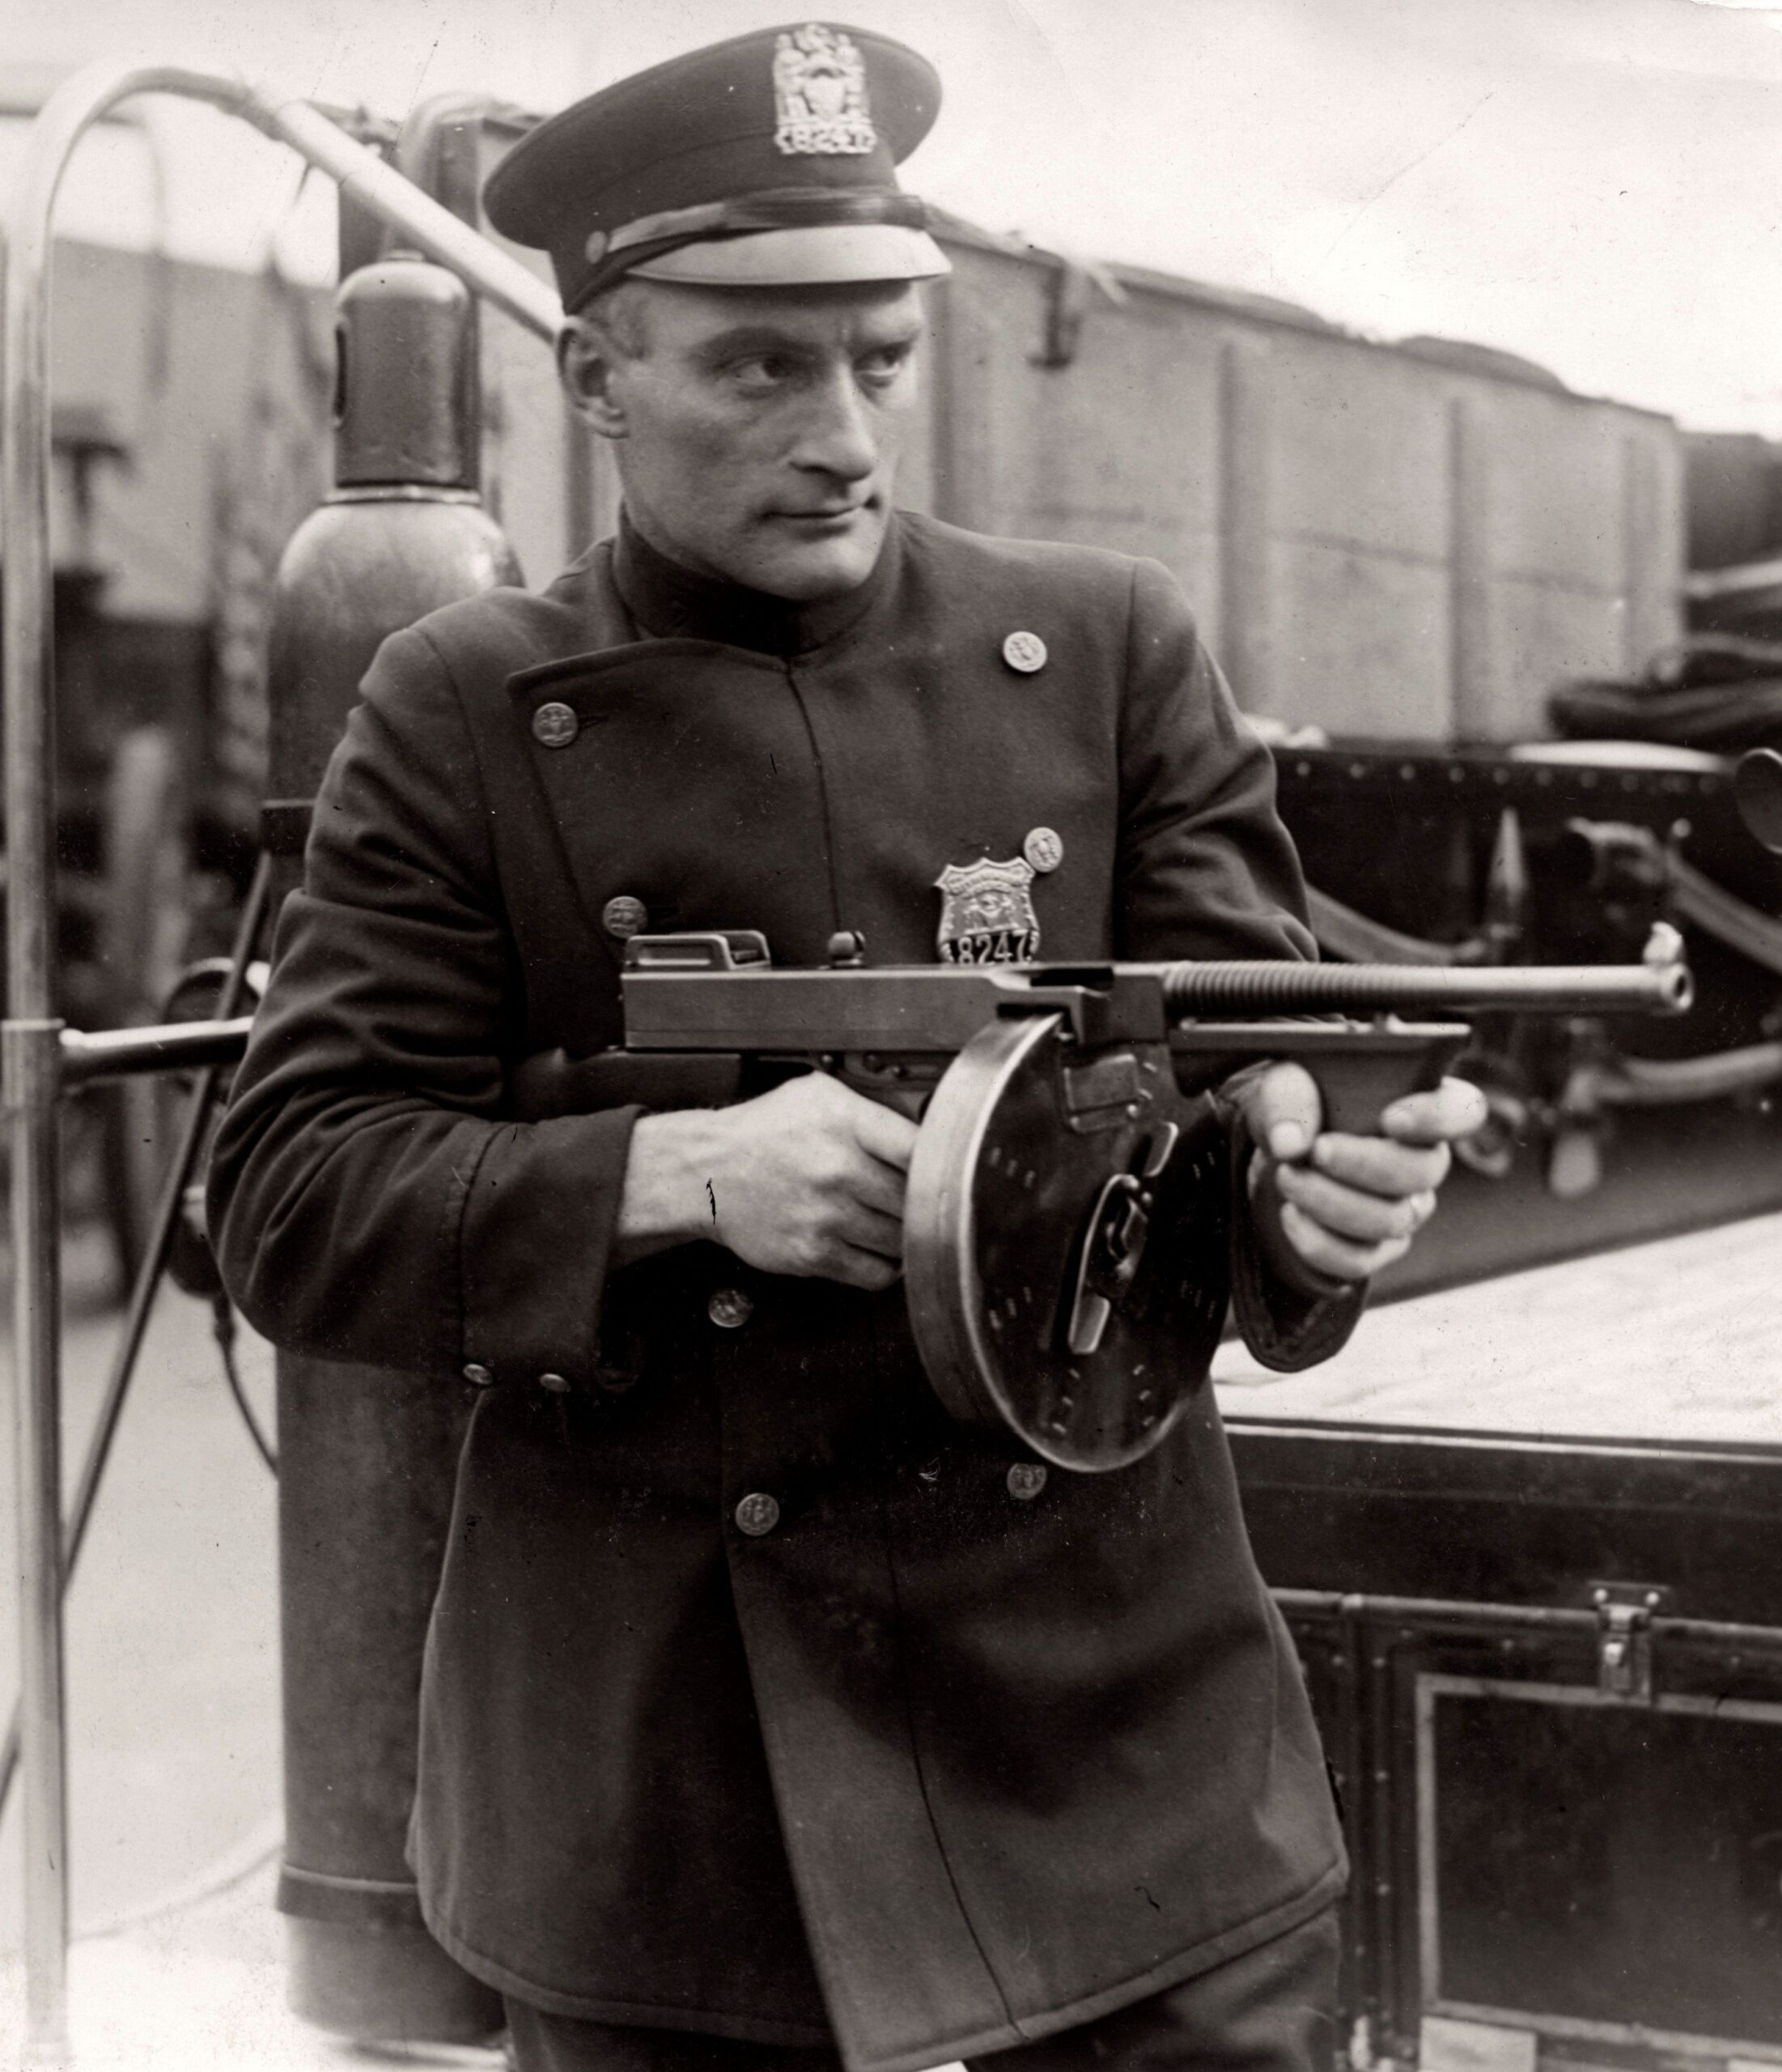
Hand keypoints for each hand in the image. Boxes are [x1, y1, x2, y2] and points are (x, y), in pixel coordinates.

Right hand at [618, 1073, 917, 1290]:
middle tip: (924, 1200)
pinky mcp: (813, 1254)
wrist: (706, 1172)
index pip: (920, 1149)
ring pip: (901, 1239)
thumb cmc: (764, 1132)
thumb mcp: (818, 1094)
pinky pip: (874, 1273)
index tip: (947, 1170)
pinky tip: (880, 1250)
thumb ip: (873, 1108)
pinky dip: (886, 1266)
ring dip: (906, 1235)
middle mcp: (838, 1170)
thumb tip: (925, 1129)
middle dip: (924, 1202)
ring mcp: (826, 1216)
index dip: (942, 1163)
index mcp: (846, 1123)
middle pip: (916, 1199)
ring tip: (897, 1223)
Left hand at [1232, 1065, 1488, 1282]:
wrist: (1272, 1157)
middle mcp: (1423, 1163)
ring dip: (1332, 1202)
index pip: (1463, 1111)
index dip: (1438, 1118)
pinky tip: (1291, 1214)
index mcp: (1418, 1109)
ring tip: (1288, 1176)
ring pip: (1392, 1220)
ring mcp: (1405, 1211)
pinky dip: (1318, 1242)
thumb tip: (1289, 1143)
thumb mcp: (1279, 1087)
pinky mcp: (1375, 1250)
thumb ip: (1285, 1098)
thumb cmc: (1292, 1108)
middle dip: (1365, 1164)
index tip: (1390, 1119)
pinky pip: (1359, 1260)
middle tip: (1316, 1150)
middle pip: (1424, 1172)